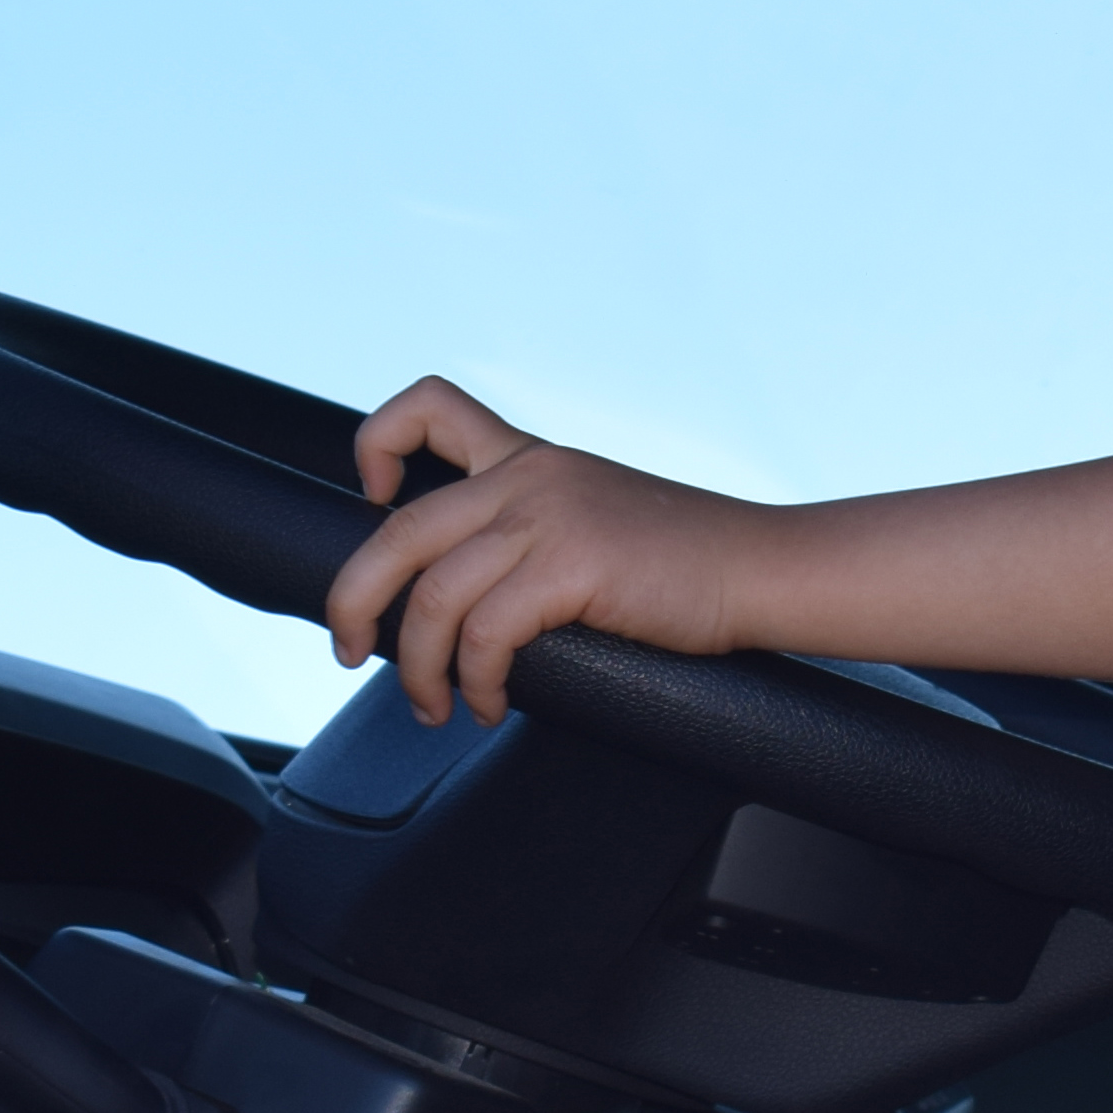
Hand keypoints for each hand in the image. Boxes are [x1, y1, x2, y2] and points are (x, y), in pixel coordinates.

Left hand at [325, 378, 770, 725]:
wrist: (762, 568)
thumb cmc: (688, 565)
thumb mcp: (596, 520)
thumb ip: (534, 535)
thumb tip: (466, 610)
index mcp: (530, 459)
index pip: (431, 407)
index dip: (378, 444)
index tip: (375, 496)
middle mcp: (529, 477)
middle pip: (399, 528)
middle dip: (354, 598)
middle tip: (350, 649)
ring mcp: (549, 517)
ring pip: (433, 594)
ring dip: (418, 666)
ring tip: (435, 705)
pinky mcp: (573, 565)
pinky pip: (486, 633)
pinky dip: (477, 681)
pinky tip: (491, 704)